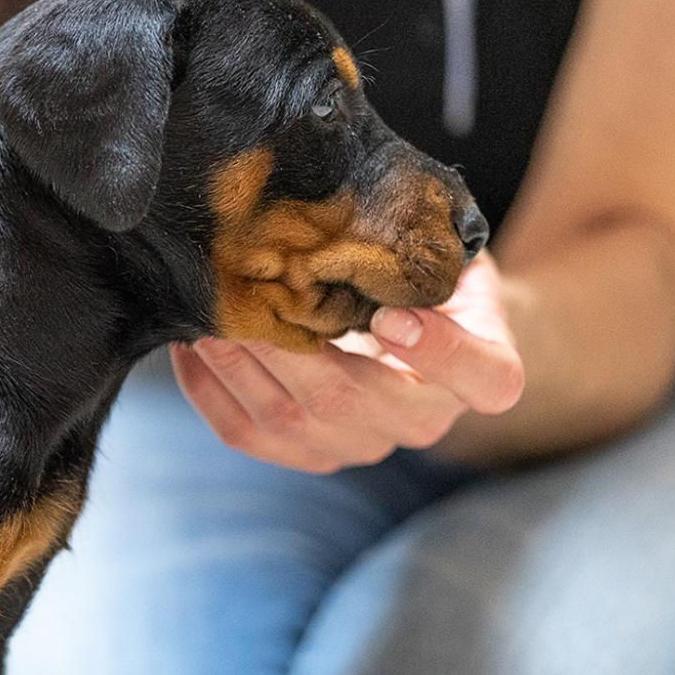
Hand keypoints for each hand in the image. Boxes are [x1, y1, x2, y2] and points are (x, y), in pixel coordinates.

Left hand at [169, 252, 524, 473]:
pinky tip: (189, 347)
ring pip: (289, 420)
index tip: (392, 315)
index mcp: (484, 373)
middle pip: (350, 400)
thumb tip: (347, 219)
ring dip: (235, 364)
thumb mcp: (447, 256)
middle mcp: (425, 422)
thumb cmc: (429, 278)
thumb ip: (421, 251)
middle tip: (244, 297)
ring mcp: (364, 446)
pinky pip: (248, 434)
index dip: (440, 352)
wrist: (413, 323)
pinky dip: (209, 391)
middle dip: (284, 348)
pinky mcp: (309, 454)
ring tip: (203, 315)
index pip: (482, 377)